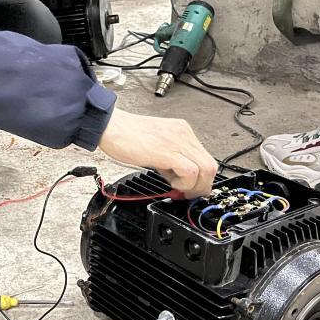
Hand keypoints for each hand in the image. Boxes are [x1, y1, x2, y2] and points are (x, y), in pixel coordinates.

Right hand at [97, 108, 217, 196]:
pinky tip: (170, 183)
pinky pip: (190, 171)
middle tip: (188, 193)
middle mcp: (183, 133)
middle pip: (211, 165)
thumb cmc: (125, 136)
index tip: (190, 188)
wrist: (109, 126)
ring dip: (194, 186)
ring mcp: (177, 140)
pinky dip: (184, 184)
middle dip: (202, 186)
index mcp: (182, 131)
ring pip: (205, 169)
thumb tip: (177, 180)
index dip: (202, 179)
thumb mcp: (155, 147)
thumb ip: (169, 161)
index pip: (205, 158)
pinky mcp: (167, 151)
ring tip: (177, 188)